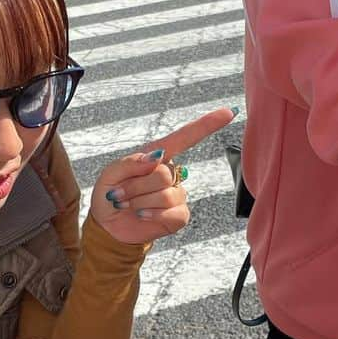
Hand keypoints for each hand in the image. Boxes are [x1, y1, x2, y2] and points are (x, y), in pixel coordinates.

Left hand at [89, 106, 237, 244]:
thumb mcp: (110, 174)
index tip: (228, 112)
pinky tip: (142, 215)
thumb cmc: (109, 195)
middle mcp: (170, 173)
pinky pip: (172, 213)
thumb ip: (131, 162)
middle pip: (164, 174)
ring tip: (128, 204)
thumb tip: (156, 157)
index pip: (185, 137)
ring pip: (166, 195)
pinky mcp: (179, 215)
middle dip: (136, 186)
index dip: (207, 125)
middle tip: (120, 194)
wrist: (108, 226)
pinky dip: (152, 215)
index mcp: (157, 156)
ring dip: (139, 202)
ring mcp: (177, 194)